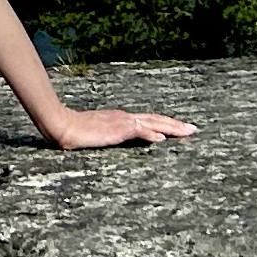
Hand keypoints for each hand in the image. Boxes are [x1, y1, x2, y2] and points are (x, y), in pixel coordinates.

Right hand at [44, 104, 195, 148]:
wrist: (63, 125)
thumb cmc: (76, 131)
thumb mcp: (100, 133)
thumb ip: (115, 135)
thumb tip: (129, 138)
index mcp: (121, 118)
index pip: (149, 120)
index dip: (166, 123)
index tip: (180, 127)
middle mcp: (125, 117)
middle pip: (156, 119)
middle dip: (176, 125)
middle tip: (193, 129)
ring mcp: (121, 122)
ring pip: (152, 123)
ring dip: (171, 127)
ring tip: (187, 132)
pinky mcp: (116, 129)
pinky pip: (137, 130)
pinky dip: (150, 134)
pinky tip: (160, 139)